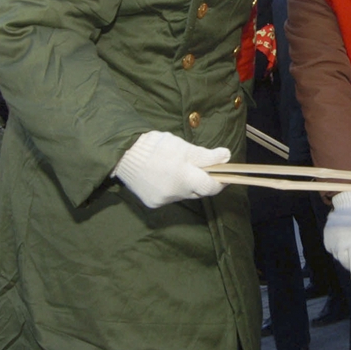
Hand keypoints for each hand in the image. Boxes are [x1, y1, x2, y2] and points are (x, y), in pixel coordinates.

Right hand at [113, 131, 228, 207]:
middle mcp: (174, 193)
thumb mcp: (184, 147)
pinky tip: (165, 177)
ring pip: (185, 194)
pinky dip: (173, 189)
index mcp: (183, 177)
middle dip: (202, 181)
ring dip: (187, 184)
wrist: (123, 154)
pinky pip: (171, 197)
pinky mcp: (153, 203)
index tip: (226, 174)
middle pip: (198, 191)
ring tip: (178, 169)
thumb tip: (227, 157)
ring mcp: (163, 200)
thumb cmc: (156, 146)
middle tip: (201, 168)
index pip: (210, 187)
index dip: (221, 181)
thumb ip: (206, 156)